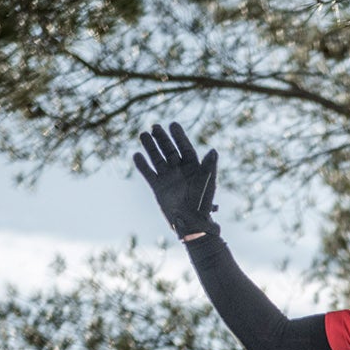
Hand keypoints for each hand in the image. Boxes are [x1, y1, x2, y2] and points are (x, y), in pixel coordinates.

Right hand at [134, 121, 220, 238]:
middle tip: (155, 126)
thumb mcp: (208, 183)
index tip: (173, 125)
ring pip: (157, 158)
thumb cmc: (203, 204)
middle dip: (162, 138)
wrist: (192, 224)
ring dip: (150, 147)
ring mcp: (168, 178)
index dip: (179, 136)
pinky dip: (142, 165)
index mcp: (193, 167)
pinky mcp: (158, 188)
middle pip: (169, 150)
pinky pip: (148, 173)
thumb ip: (209, 166)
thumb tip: (214, 150)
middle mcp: (179, 171)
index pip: (185, 147)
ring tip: (143, 135)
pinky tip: (136, 155)